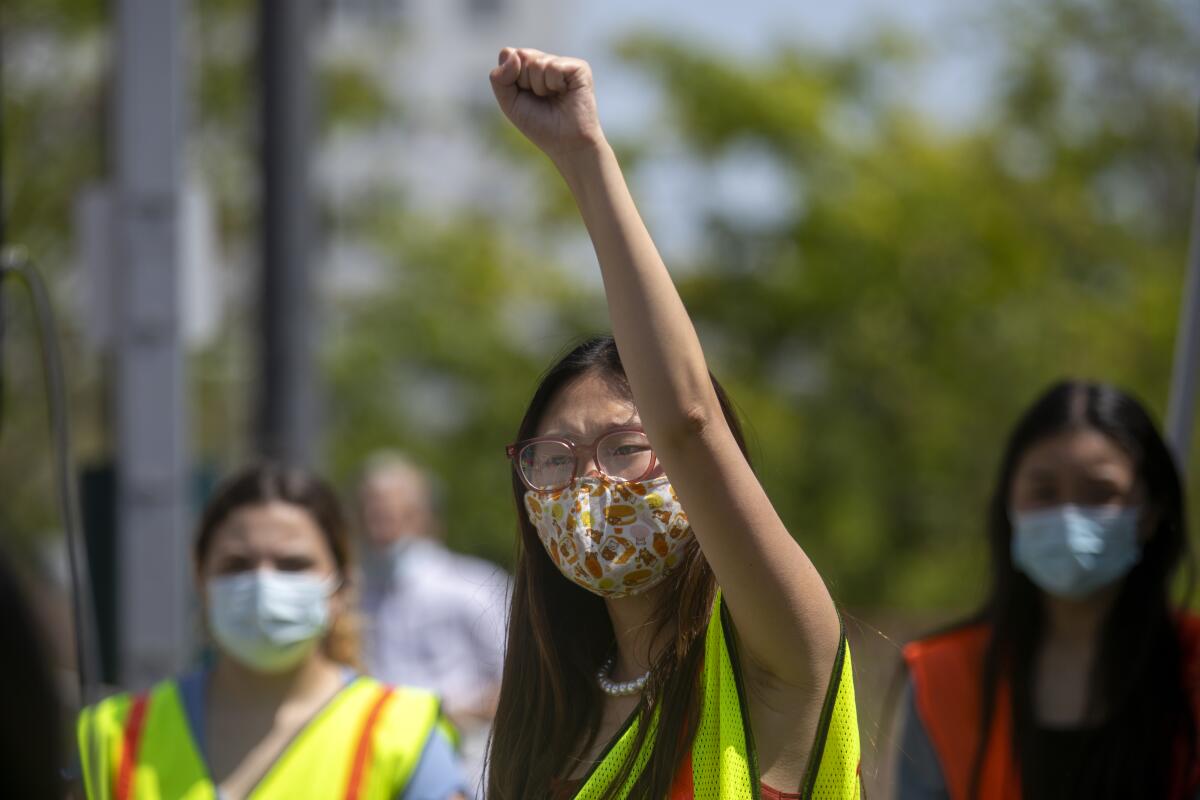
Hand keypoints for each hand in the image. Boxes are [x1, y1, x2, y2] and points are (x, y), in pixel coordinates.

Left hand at [489, 48, 605, 162]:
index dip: (511, 78)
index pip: (509, 54)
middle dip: (525, 82)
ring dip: (540, 88)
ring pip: (537, 63)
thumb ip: (499, 78)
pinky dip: (554, 85)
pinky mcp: (579, 67)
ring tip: (554, 99)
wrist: (567, 144)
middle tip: (541, 99)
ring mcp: (563, 63)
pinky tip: (565, 94)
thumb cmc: (540, 125)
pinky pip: (554, 67)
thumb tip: (512, 53)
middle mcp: (547, 61)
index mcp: (530, 67)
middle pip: (521, 55)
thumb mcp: (509, 103)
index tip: (524, 96)